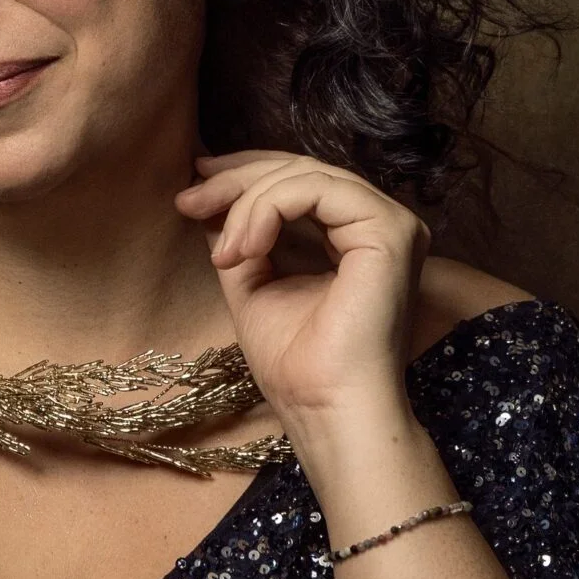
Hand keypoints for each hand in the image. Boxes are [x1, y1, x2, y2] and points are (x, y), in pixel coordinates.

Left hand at [174, 149, 430, 435]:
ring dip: (247, 202)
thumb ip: (239, 235)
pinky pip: (317, 189)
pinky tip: (245, 247)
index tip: (191, 193)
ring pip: (304, 175)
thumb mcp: (252, 282)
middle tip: (188, 200)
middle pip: (299, 169)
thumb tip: (205, 195)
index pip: (297, 180)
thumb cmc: (295, 364)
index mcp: (353, 234)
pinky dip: (270, 208)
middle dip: (236, 181)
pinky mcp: (389, 231)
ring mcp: (390, 224)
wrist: (323, 410)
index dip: (243, 176)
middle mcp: (378, 222)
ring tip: (223, 250)